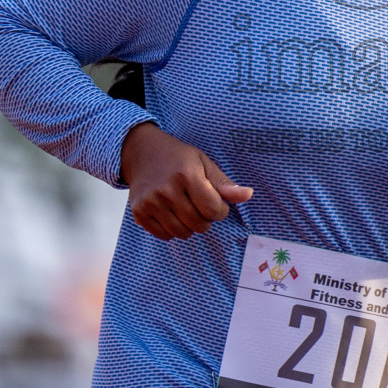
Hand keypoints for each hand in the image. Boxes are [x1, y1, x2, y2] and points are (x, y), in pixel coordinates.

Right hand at [120, 122, 252, 239]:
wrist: (142, 152)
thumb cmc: (178, 158)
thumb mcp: (204, 163)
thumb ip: (224, 183)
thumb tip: (248, 195)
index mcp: (186, 175)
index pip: (212, 209)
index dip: (220, 210)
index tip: (217, 203)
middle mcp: (166, 190)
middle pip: (198, 224)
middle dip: (206, 219)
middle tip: (201, 206)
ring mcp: (150, 203)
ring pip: (182, 233)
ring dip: (190, 227)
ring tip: (188, 210)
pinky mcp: (139, 213)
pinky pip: (164, 235)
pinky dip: (173, 230)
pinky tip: (173, 214)